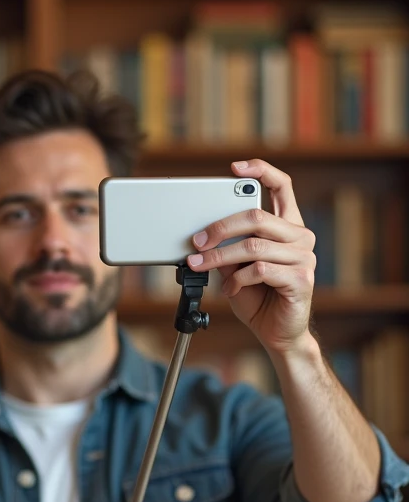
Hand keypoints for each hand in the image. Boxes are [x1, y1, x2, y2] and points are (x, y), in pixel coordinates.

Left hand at [186, 160, 316, 355]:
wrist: (278, 333)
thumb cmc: (259, 297)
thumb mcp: (237, 267)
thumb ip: (228, 246)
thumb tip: (202, 235)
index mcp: (287, 226)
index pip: (281, 186)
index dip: (260, 171)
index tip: (234, 168)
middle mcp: (300, 237)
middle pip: (256, 216)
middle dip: (219, 227)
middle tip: (196, 241)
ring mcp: (304, 257)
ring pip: (253, 246)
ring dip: (219, 257)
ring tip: (200, 266)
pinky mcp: (301, 279)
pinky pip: (260, 270)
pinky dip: (237, 279)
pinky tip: (228, 288)